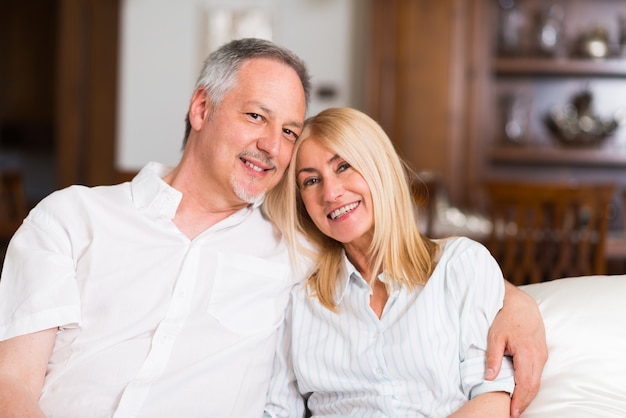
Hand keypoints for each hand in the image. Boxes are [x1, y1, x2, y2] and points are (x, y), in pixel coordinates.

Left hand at [485, 281, 547, 417]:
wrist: (521, 305)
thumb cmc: (506, 318)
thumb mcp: (494, 336)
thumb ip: (492, 357)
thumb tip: (488, 377)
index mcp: (527, 353)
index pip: (525, 383)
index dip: (519, 400)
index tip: (512, 411)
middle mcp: (539, 356)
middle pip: (534, 386)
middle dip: (524, 402)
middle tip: (514, 414)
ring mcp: (543, 355)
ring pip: (538, 381)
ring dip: (528, 395)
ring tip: (517, 407)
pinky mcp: (543, 354)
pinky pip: (538, 374)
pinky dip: (531, 385)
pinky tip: (522, 392)